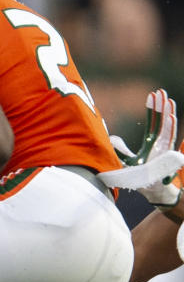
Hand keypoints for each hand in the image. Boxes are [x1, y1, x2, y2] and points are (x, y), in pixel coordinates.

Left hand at [103, 89, 183, 205]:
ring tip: (168, 100)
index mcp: (151, 142)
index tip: (152, 95)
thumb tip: (111, 137)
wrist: (150, 190)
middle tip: (162, 91)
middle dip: (162, 106)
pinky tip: (171, 116)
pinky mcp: (167, 155)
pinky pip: (169, 139)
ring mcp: (165, 148)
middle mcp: (160, 143)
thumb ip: (121, 148)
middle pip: (162, 121)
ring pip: (167, 127)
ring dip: (168, 113)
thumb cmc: (140, 176)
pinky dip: (170, 128)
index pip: (153, 122)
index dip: (152, 109)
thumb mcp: (127, 159)